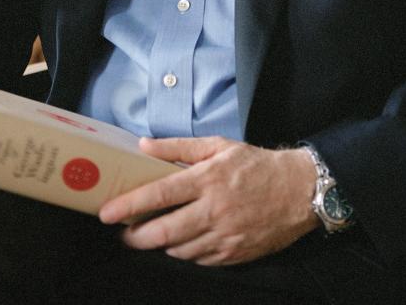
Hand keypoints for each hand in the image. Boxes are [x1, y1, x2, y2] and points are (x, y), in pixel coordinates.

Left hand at [98, 136, 319, 266]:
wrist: (298, 190)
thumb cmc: (255, 164)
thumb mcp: (218, 145)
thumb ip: (178, 146)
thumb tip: (143, 145)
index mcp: (207, 179)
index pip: (159, 194)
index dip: (129, 205)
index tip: (107, 213)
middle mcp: (214, 210)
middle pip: (164, 231)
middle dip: (136, 237)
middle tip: (123, 234)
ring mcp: (225, 236)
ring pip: (179, 250)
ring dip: (161, 244)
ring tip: (151, 235)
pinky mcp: (235, 254)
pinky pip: (199, 260)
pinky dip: (185, 252)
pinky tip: (182, 241)